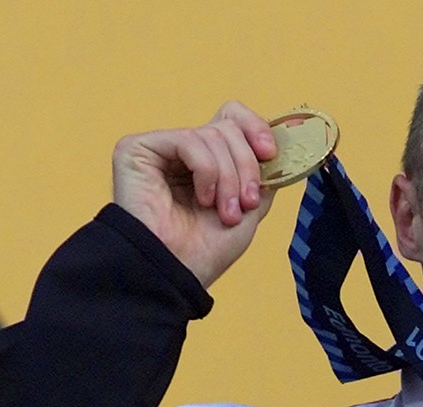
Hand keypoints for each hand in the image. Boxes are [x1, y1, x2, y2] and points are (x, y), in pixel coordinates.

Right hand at [112, 101, 276, 286]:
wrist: (179, 273)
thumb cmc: (207, 250)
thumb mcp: (251, 206)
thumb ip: (264, 171)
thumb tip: (285, 139)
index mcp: (208, 160)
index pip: (232, 117)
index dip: (256, 128)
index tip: (270, 153)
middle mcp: (183, 151)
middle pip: (227, 127)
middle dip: (246, 166)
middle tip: (244, 203)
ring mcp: (160, 149)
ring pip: (212, 134)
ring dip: (229, 177)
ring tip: (223, 212)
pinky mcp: (136, 150)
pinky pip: (188, 140)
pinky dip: (206, 171)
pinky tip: (202, 198)